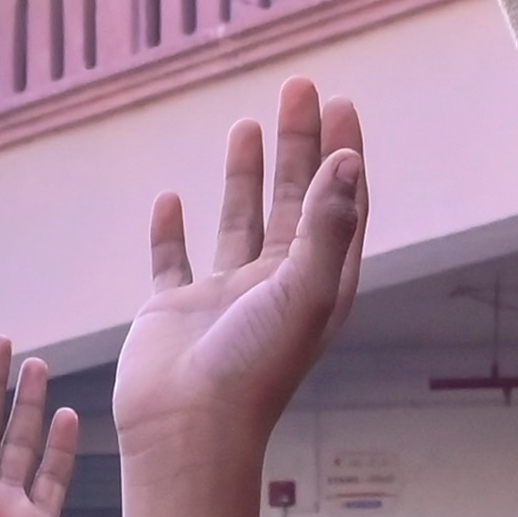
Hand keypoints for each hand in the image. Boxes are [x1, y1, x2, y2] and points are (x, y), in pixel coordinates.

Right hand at [111, 81, 371, 488]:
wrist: (187, 430)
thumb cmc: (253, 369)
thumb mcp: (304, 290)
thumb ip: (325, 223)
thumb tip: (347, 158)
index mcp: (315, 286)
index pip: (338, 207)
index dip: (342, 156)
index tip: (340, 103)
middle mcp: (273, 288)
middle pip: (291, 202)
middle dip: (296, 145)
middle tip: (297, 86)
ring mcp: (223, 299)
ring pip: (238, 223)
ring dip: (244, 176)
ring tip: (246, 126)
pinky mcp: (174, 310)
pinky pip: (173, 261)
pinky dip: (171, 230)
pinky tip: (170, 198)